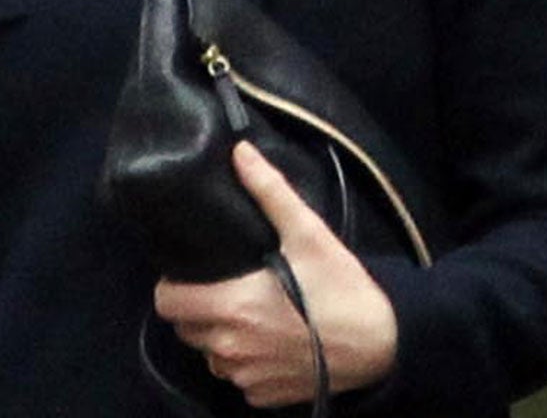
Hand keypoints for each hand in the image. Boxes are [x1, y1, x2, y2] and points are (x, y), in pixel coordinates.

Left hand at [153, 141, 400, 406]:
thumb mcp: (308, 232)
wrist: (380, 343)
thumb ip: (269, 191)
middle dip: (199, 309)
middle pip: (185, 329)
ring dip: (221, 337)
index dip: (174, 285)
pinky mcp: (260, 396)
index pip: (166, 302)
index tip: (195, 274)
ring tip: (254, 314)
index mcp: (231, 307)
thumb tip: (240, 152)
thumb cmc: (341, 287)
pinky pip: (236, 377)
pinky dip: (246, 361)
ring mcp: (243, 377)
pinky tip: (273, 341)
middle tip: (231, 288)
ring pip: (210, 354)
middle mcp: (229, 348)